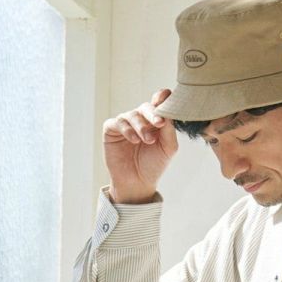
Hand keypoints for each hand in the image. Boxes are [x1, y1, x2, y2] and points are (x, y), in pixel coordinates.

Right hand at [103, 88, 177, 202]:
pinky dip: (126, 129)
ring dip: (141, 126)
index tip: (165, 98)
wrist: (137, 183)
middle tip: (159, 123)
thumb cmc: (153, 165)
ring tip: (148, 140)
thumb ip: (169, 130)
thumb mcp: (168, 148)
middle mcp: (140, 119)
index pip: (158, 103)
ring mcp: (125, 123)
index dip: (162, 98)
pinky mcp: (111, 130)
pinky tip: (134, 140)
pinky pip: (117, 123)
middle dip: (153, 114)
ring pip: (132, 115)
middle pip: (146, 107)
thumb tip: (168, 112)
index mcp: (154, 120)